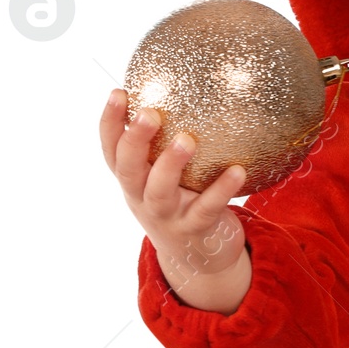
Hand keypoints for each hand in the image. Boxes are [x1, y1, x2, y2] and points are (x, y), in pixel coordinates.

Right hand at [100, 88, 250, 305]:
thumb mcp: (168, 175)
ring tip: (187, 139)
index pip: (112, 150)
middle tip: (148, 113)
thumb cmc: (184, 202)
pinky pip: (208, 208)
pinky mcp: (195, 230)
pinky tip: (238, 169)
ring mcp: (167, 217)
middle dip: (134, 140)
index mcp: (133, 180)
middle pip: (129, 169)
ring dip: (170, 164)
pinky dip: (222, 189)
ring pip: (160, 191)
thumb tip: (185, 88)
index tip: (119, 92)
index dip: (110, 123)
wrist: (200, 259)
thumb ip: (169, 142)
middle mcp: (142, 198)